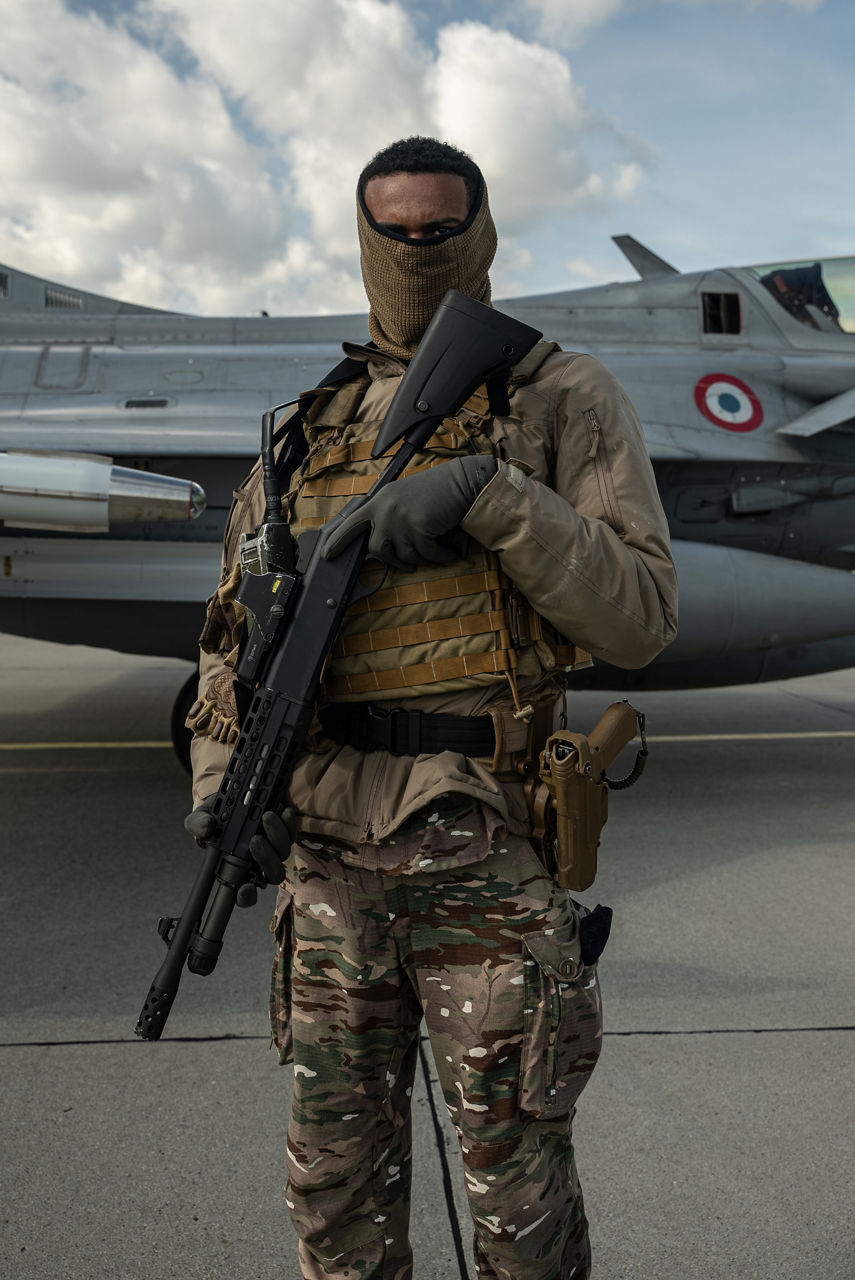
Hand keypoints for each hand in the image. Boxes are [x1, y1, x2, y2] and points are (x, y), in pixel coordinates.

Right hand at [184, 796, 296, 886]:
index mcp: (238, 869)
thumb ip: (198, 824)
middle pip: (273, 875)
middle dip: (266, 858)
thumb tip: (205, 827)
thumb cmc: (217, 817)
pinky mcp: (285, 832)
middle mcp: (259, 863)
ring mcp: (274, 849)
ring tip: (266, 816)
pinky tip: (283, 810)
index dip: (247, 896)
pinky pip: (292, 833)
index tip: (246, 887)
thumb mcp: (202, 818)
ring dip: (277, 836)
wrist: (233, 797)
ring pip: (284, 852)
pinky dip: (289, 822)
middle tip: (255, 840)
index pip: (245, 894)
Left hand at [322, 454, 496, 569]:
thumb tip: (382, 546)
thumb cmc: (436, 492)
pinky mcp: (417, 527)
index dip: (338, 541)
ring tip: (437, 550)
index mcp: (379, 501)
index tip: (327, 554)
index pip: (352, 524)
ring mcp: (400, 518)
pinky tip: (449, 551)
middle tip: (410, 564)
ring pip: (404, 556)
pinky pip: (426, 555)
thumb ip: (388, 517)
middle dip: (395, 561)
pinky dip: (440, 557)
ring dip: (422, 558)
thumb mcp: (403, 499)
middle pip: (378, 550)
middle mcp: (384, 510)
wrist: (460, 481)